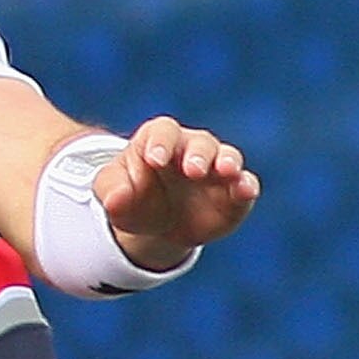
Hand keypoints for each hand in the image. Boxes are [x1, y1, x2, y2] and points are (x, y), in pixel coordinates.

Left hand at [93, 118, 259, 267]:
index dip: (160, 142)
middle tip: (192, 170)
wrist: (157, 227)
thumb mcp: (114, 194)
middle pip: (200, 142)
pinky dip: (247, 186)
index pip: (163, 131)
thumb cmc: (134, 198)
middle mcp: (192, 148)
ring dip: (229, 162)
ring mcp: (216, 169)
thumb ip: (111, 191)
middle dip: (198, 154)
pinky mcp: (234, 194)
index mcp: (159, 140)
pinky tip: (245, 190)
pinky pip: (245, 184)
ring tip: (226, 171)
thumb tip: (112, 200)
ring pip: (228, 157)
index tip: (154, 159)